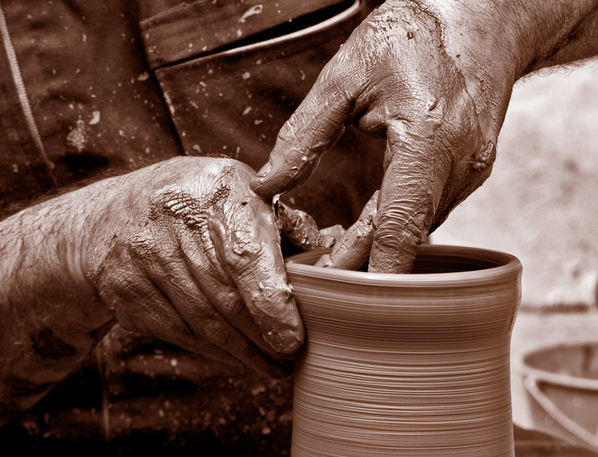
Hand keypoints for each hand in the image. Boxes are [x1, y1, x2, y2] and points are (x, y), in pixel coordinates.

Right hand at [89, 157, 303, 377]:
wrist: (115, 215)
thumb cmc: (198, 203)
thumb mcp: (241, 193)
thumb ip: (284, 225)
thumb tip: (328, 258)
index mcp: (218, 192)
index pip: (247, 257)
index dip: (272, 304)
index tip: (293, 339)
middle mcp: (176, 220)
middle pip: (226, 298)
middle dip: (263, 338)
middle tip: (290, 359)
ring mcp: (145, 256)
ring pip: (204, 322)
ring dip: (243, 352)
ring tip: (271, 365)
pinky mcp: (127, 289)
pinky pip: (180, 331)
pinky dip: (213, 351)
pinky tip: (236, 357)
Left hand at [250, 0, 509, 272]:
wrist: (481, 18)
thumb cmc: (414, 35)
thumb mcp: (346, 76)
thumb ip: (305, 135)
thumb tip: (268, 184)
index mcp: (427, 141)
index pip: (398, 227)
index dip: (370, 269)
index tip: (340, 300)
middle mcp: (456, 167)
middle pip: (405, 237)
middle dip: (364, 265)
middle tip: (320, 284)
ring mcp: (470, 173)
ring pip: (418, 228)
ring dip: (379, 247)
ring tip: (333, 261)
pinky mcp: (470, 171)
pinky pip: (428, 210)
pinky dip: (397, 225)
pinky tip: (368, 230)